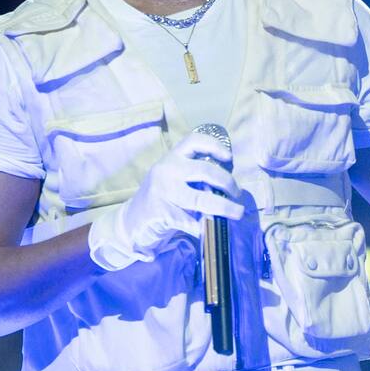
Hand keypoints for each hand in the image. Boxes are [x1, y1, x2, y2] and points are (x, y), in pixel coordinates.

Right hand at [87, 131, 244, 271]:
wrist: (132, 219)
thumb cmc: (162, 196)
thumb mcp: (174, 176)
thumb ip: (195, 175)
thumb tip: (228, 183)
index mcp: (172, 157)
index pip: (194, 141)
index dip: (215, 146)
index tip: (229, 157)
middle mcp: (167, 170)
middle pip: (206, 171)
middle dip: (227, 182)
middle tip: (237, 193)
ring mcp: (163, 192)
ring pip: (202, 199)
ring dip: (224, 207)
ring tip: (237, 212)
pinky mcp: (162, 213)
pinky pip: (190, 221)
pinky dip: (203, 227)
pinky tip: (208, 230)